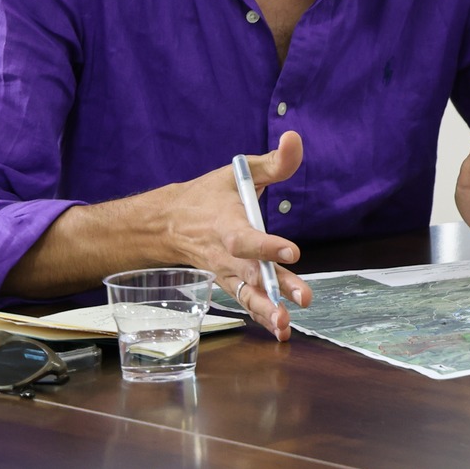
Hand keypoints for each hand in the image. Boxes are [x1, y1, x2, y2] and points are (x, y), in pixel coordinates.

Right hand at [160, 130, 310, 342]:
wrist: (168, 223)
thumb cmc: (210, 195)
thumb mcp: (239, 171)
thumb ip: (274, 161)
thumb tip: (294, 138)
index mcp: (226, 225)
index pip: (245, 238)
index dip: (266, 245)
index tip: (292, 250)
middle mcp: (225, 255)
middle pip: (251, 274)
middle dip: (275, 288)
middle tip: (302, 299)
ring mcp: (225, 273)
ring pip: (246, 295)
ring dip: (267, 311)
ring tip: (287, 324)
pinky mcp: (228, 283)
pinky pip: (244, 302)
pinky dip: (261, 317)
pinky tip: (281, 330)